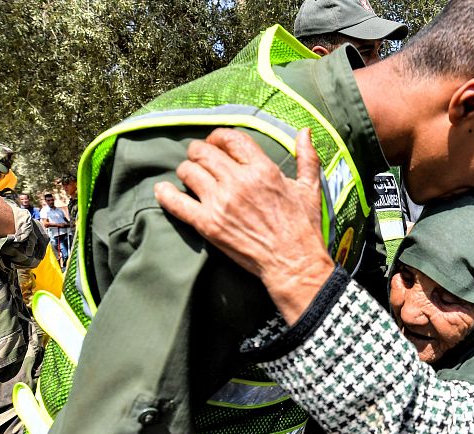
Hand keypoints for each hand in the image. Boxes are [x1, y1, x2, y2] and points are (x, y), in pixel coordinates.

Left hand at [154, 128, 333, 322]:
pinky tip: (163, 190)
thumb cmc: (304, 227)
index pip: (229, 138)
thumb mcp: (310, 189)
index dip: (218, 137)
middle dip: (199, 152)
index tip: (217, 144)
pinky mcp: (208, 224)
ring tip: (192, 178)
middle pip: (203, 151)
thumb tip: (305, 131)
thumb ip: (306, 158)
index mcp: (263, 170)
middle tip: (201, 161)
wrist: (294, 263)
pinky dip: (165, 194)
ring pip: (187, 171)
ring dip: (187, 171)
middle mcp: (239, 182)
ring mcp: (220, 203)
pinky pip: (176, 202)